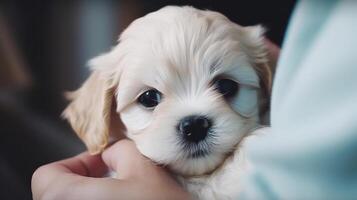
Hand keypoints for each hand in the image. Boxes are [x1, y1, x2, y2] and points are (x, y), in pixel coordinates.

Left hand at [32, 140, 189, 199]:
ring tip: (120, 194)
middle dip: (84, 179)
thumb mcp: (143, 166)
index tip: (103, 163)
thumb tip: (109, 154)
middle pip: (55, 192)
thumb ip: (118, 148)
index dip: (75, 163)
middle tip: (113, 177)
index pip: (46, 175)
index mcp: (67, 199)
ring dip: (90, 195)